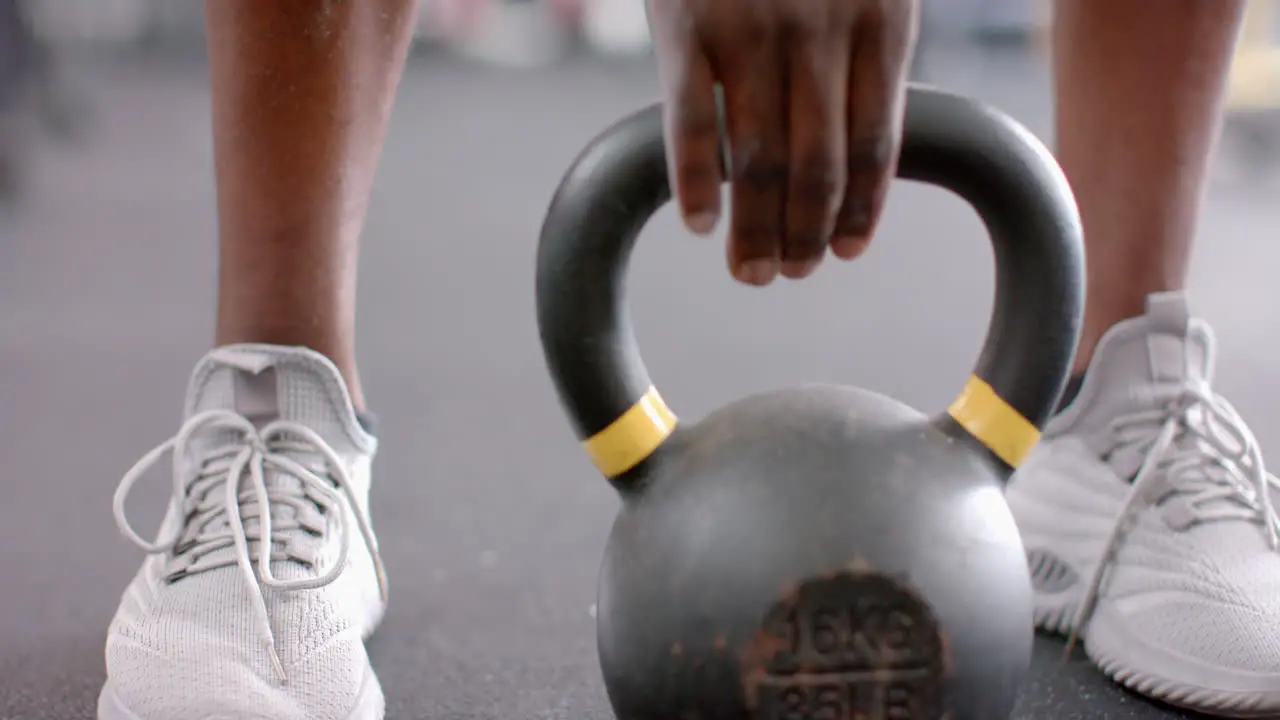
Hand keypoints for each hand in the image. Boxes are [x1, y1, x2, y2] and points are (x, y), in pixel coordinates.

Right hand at [649, 0, 918, 284]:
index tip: (847, 251)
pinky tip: (700, 223)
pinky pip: (692, 122)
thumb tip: (856, 142)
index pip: (876, 140)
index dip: (861, 207)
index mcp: (879, 20)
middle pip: (819, 163)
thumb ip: (855, 46)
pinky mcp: (686, 26)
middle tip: (793, 271)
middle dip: (806, 232)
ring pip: (760, 157)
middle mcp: (820, 30)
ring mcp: (751, 29)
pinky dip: (694, 181)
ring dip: (756, 228)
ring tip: (751, 270)